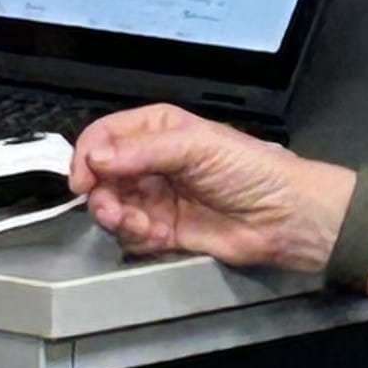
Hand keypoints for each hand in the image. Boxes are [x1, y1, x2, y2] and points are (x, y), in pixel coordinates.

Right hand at [68, 106, 351, 270]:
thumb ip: (141, 151)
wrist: (284, 216)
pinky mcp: (165, 230)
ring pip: (113, 207)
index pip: (105, 136)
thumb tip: (95, 156)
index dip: (88, 155)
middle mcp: (153, 162)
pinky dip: (139, 237)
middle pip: (103, 176)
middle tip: (111, 208)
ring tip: (140, 223)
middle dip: (102, 194)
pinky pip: (133, 235)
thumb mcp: (195, 147)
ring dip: (119, 218)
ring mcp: (158, 197)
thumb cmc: (251, 170)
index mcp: (159, 130)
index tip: (84, 178)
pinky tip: (159, 235)